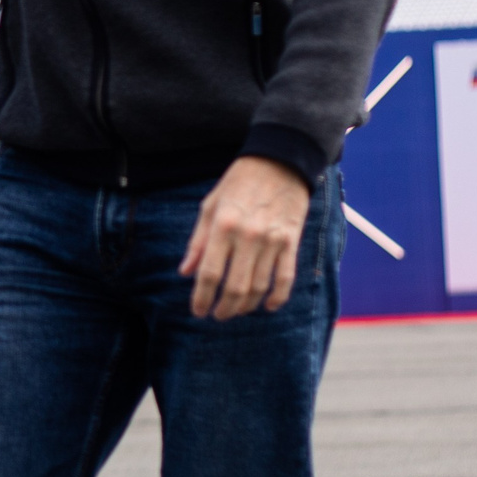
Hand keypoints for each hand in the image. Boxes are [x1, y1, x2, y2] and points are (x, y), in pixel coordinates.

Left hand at [179, 157, 312, 318]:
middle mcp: (248, 236)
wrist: (279, 161)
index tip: (198, 311)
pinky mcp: (291, 241)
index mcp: (223, 226)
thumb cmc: (238, 183)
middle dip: (224, 308)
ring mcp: (272, 241)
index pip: (210, 273)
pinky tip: (268, 306)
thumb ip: (197, 242)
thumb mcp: (209, 206)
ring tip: (236, 311)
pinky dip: (277, 297)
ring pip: (259, 287)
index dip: (202, 298)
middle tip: (217, 315)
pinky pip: (285, 278)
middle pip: (235, 287)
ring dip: (246, 306)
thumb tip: (185, 272)